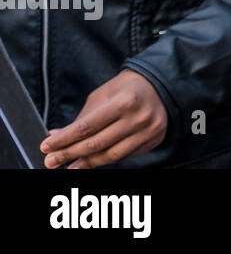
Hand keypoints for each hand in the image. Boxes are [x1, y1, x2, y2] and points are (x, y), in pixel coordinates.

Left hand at [41, 70, 167, 168]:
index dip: (64, 140)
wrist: (161, 85)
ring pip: (110, 155)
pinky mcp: (153, 140)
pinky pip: (124, 156)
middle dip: (70, 154)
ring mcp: (148, 131)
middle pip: (96, 144)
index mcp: (124, 101)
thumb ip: (82, 118)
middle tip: (51, 161)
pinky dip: (106, 160)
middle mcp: (138, 117)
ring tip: (68, 167)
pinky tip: (92, 161)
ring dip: (86, 164)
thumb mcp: (103, 95)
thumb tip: (57, 137)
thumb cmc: (127, 88)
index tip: (47, 146)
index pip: (87, 127)